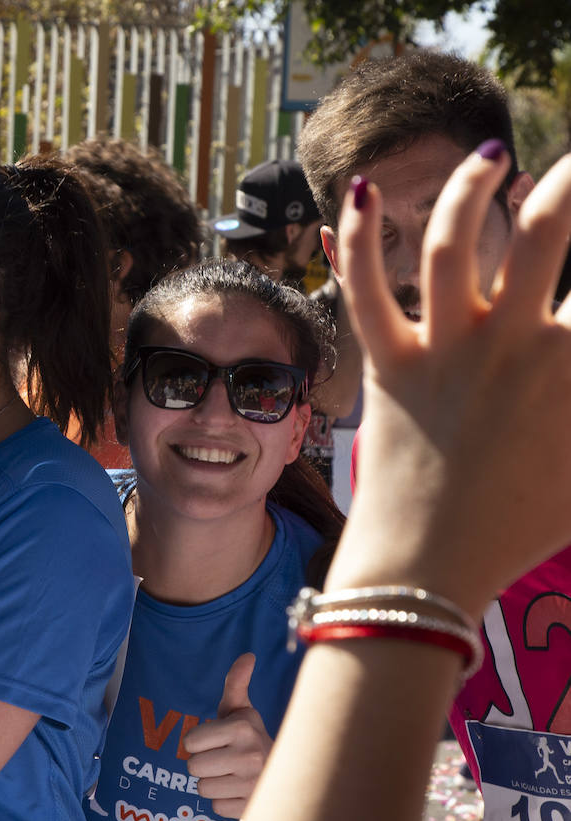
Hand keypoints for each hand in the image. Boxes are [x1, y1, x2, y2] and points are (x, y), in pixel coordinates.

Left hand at [182, 653, 268, 818]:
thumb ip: (236, 683)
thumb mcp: (242, 710)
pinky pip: (216, 808)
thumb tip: (248, 655)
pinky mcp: (253, 808)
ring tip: (231, 776)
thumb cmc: (251, 738)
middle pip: (193, 767)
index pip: (190, 742)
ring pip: (202, 789)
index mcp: (241, 728)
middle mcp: (249, 756)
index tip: (214, 741)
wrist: (285, 773)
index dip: (197, 742)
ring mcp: (253, 785)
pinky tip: (239, 792)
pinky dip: (224, 802)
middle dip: (203, 764)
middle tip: (222, 760)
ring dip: (212, 784)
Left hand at [332, 148, 570, 614]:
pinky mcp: (386, 365)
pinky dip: (360, 237)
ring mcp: (445, 351)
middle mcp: (514, 344)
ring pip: (457, 241)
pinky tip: (363, 191)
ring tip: (489, 160)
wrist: (430, 569)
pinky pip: (366, 289)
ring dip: (473, 188)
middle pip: (552, 228)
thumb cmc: (521, 526)